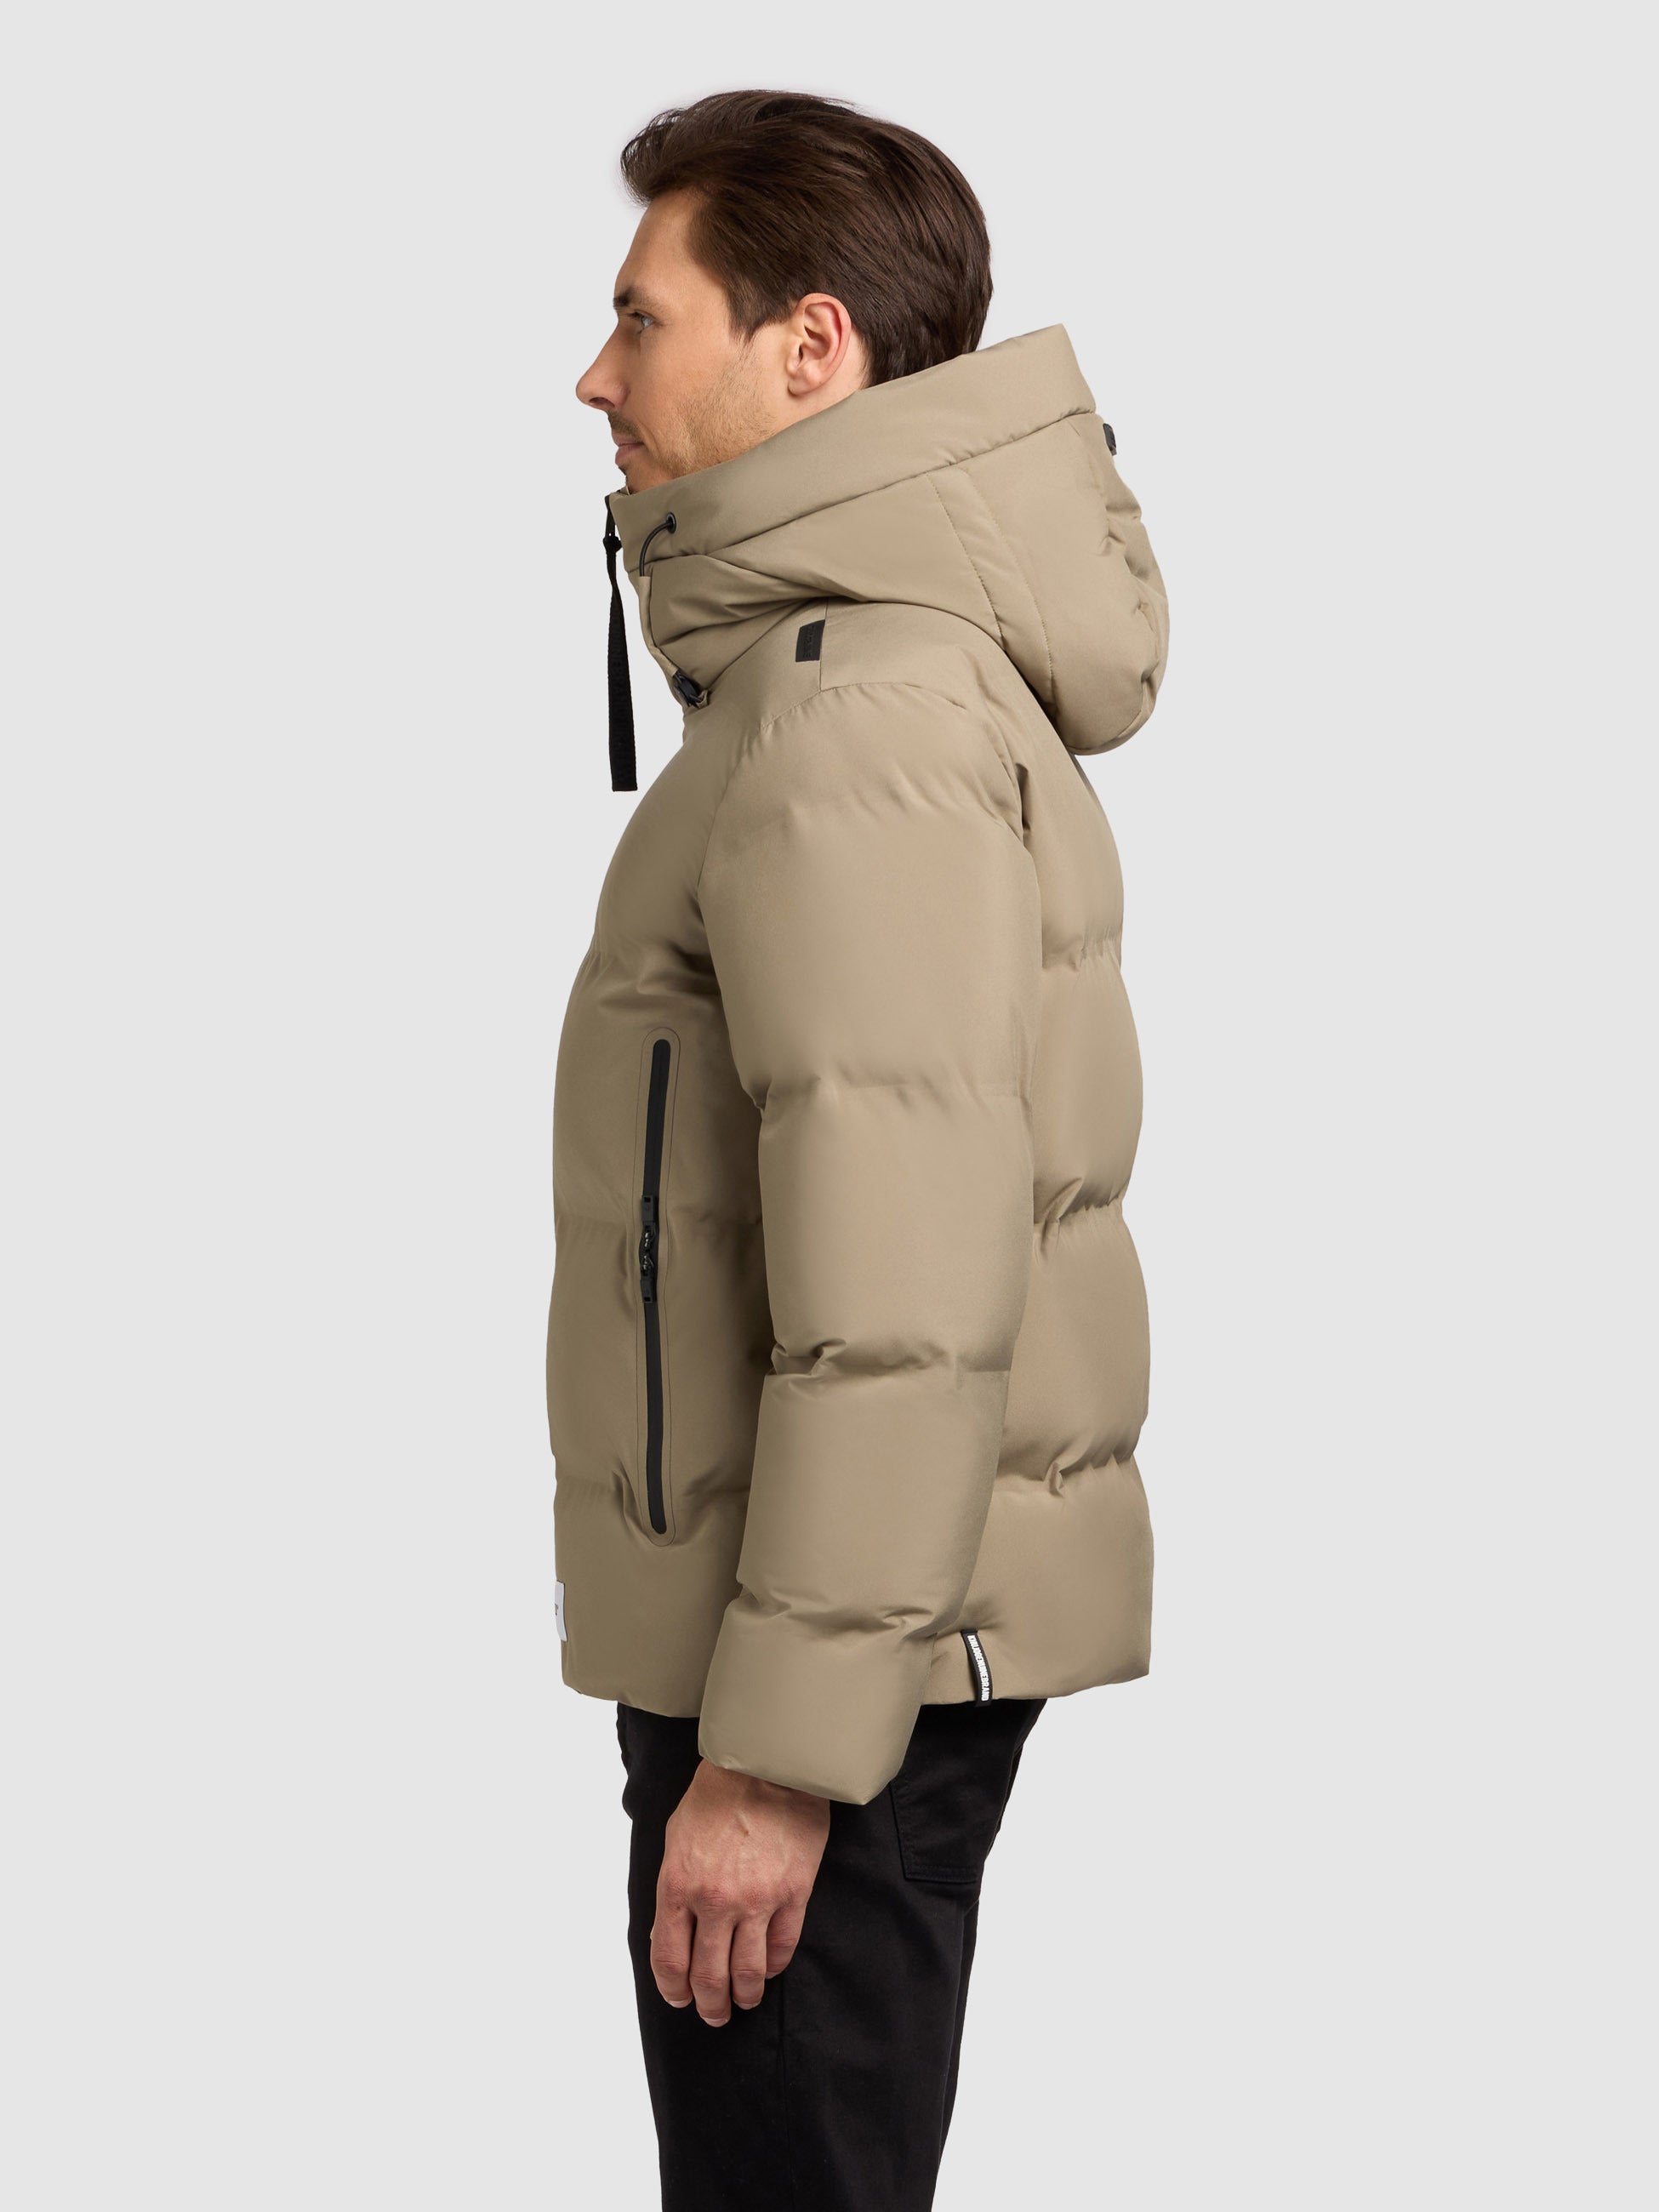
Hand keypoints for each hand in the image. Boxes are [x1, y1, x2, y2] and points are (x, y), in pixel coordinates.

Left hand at [651, 1758, 830, 2025]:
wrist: (768, 1764)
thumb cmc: (718, 1793)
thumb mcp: (676, 1837)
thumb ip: (673, 1887)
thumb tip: (671, 1930)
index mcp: (678, 1886)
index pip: (669, 1959)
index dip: (673, 1989)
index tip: (680, 1998)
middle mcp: (715, 1902)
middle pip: (709, 1976)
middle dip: (709, 2005)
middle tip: (714, 2015)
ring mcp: (757, 1901)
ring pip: (747, 1973)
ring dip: (743, 1995)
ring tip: (743, 2001)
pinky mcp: (793, 1894)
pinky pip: (781, 1948)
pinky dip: (772, 1966)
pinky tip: (768, 1969)